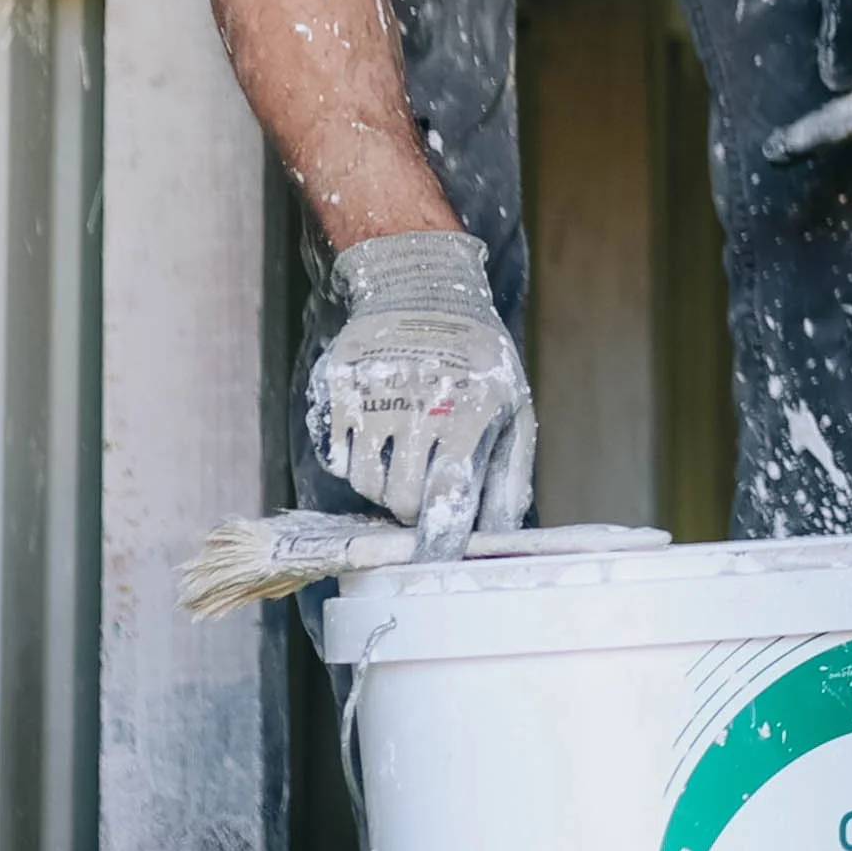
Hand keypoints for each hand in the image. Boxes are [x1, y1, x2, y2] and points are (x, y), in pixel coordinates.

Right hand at [303, 229, 535, 557]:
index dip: (441, 538)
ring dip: (387, 485)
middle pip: (404, 498)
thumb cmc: (478, 358)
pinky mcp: (337, 391)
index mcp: (467, 410)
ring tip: (407, 454)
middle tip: (429, 490)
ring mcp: (372, 398)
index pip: (448, 495)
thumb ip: (508, 475)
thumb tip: (501, 536)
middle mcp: (417, 405)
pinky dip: (357, 460)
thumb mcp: (513, 407)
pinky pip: (338, 456)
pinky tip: (379, 435)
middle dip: (417, 509)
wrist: (420, 289)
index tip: (435, 561)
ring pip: (368, 482)